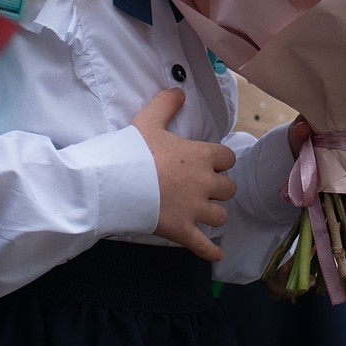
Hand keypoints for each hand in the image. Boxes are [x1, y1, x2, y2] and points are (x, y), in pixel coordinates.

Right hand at [132, 87, 236, 262]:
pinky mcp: (183, 231)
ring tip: (206, 213)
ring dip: (215, 214)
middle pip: (229, 188)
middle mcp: (204, 183)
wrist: (117, 182)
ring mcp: (195, 209)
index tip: (210, 161)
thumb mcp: (149, 119)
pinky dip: (212, 252)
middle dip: (219, 187)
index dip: (220, 160)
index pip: (227, 157)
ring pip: (221, 216)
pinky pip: (204, 246)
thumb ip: (166, 103)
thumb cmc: (134, 150)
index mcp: (200, 156)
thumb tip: (179, 90)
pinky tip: (218, 255)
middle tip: (205, 186)